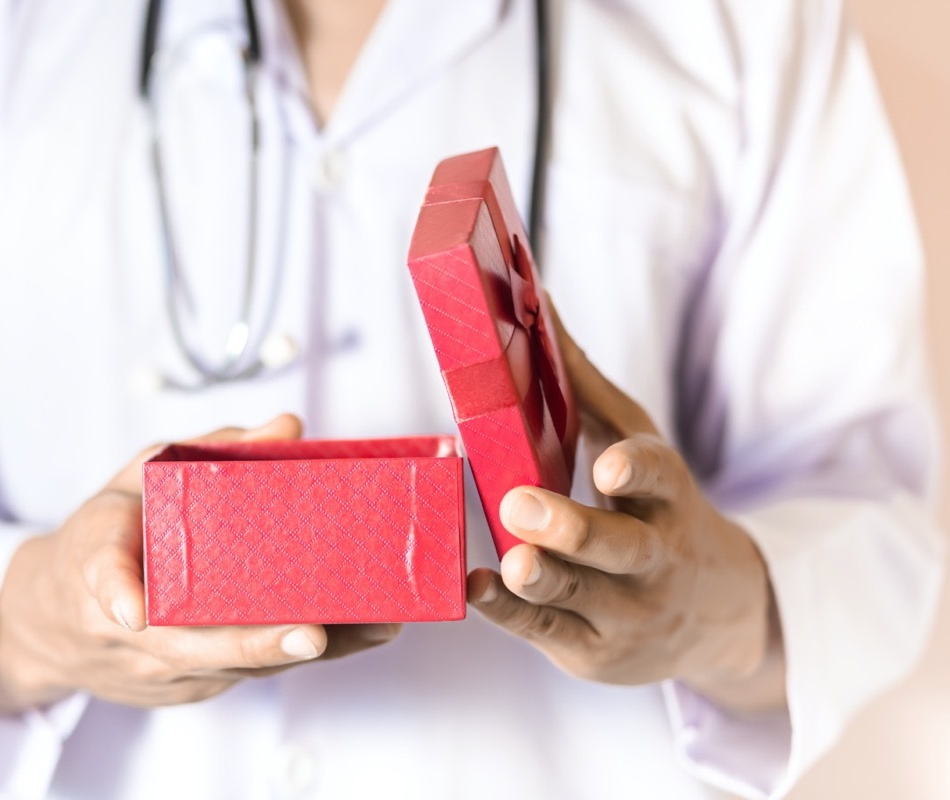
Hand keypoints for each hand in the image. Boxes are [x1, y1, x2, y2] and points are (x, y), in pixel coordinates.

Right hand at [0, 414, 400, 713]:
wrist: (56, 623)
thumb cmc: (106, 538)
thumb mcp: (136, 478)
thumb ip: (208, 447)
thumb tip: (287, 427)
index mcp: (99, 567)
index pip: (107, 582)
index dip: (121, 593)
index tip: (137, 612)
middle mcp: (129, 633)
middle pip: (193, 647)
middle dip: (258, 644)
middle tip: (314, 633)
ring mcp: (162, 671)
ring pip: (236, 669)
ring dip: (305, 653)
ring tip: (370, 626)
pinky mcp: (193, 686)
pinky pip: (249, 674)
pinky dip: (300, 656)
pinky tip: (356, 633)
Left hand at [468, 303, 785, 713]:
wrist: (714, 614)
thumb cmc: (657, 510)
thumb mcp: (637, 443)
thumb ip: (583, 382)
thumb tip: (537, 298)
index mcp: (666, 499)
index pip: (660, 479)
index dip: (637, 472)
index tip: (611, 467)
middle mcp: (652, 557)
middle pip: (618, 545)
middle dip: (573, 527)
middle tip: (523, 505)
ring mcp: (625, 609)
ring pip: (581, 594)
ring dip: (544, 577)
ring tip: (514, 563)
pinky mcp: (591, 647)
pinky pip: (547, 629)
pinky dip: (511, 613)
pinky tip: (480, 590)